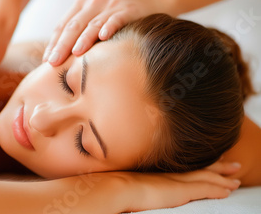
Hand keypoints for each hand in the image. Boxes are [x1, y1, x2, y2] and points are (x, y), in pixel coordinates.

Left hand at [43, 0, 160, 65]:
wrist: (149, 0)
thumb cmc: (116, 18)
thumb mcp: (95, 22)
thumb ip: (79, 36)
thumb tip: (59, 63)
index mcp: (80, 6)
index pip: (62, 26)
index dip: (53, 43)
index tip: (46, 61)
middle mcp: (93, 3)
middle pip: (73, 26)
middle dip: (62, 45)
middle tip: (53, 62)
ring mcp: (110, 5)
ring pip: (93, 24)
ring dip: (83, 39)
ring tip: (75, 53)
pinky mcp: (128, 9)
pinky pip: (116, 19)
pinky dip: (109, 27)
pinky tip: (104, 37)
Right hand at [119, 161, 240, 211]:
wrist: (116, 187)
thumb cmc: (114, 185)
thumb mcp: (124, 180)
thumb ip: (130, 181)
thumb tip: (125, 182)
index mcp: (157, 172)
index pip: (183, 167)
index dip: (197, 163)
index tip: (209, 160)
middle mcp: (169, 174)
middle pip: (198, 168)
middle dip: (216, 166)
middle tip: (231, 163)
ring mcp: (175, 181)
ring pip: (206, 177)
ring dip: (223, 177)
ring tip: (236, 178)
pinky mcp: (180, 191)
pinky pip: (206, 189)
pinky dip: (218, 189)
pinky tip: (229, 190)